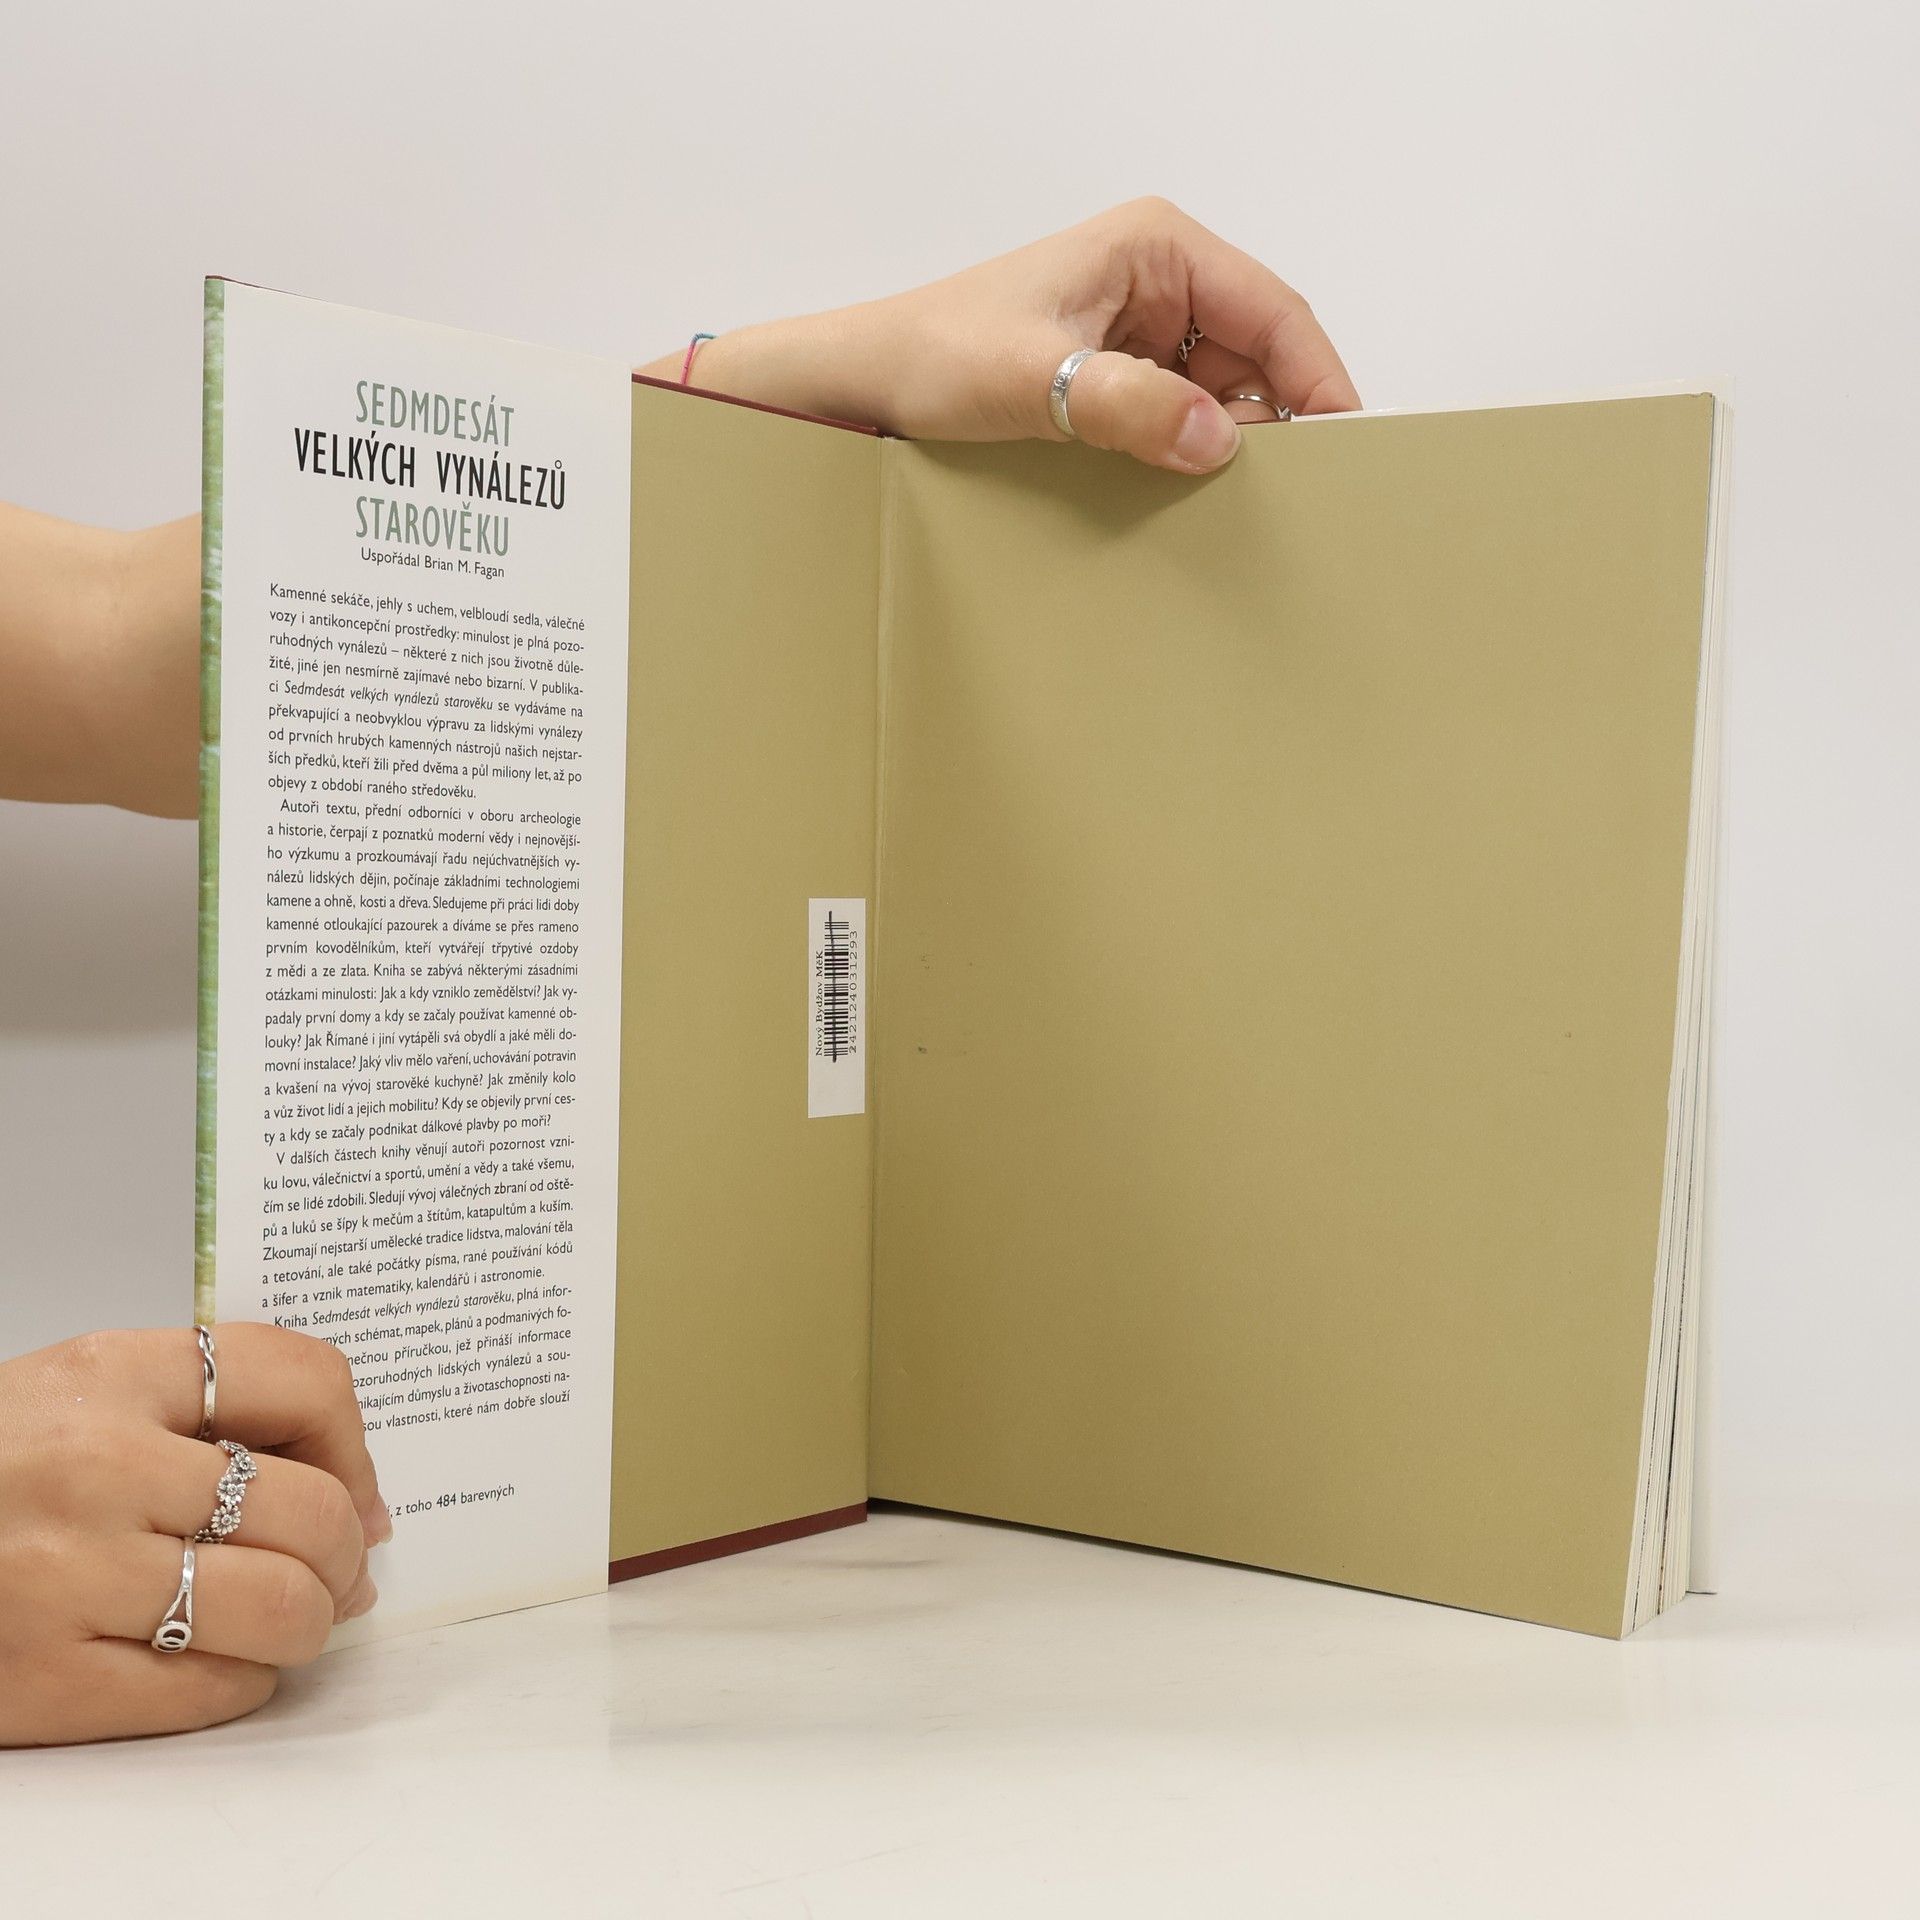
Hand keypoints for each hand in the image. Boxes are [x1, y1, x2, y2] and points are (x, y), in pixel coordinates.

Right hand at [0, 1324, 389, 1746]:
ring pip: (282, 1608)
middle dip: (345, 1552)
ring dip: (310, 1621)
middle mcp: (95, 1469)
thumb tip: (361, 1503)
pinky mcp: (42, 1682)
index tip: (359, 1487)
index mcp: (111, 1374)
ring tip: (289, 1615)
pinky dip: (245, 1679)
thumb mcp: (85, 1393)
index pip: (302, 1381)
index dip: (356, 1447)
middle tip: (336, 1568)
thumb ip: (208, 1416)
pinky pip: (213, 1689)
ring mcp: (66, 1579)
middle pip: (311, 1512)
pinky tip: (221, 1658)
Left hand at [654, 197, 1360, 473]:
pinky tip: (1179, 495)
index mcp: (1155, 248)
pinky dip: (1186, 455)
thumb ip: (1130, 405)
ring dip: (1224, 447)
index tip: (1342, 446)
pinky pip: (1178, 416)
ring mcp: (1137, 329)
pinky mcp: (1114, 375)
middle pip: (1257, 358)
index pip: (1273, 312)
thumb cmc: (932, 355)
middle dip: (1272, 424)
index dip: (1318, 381)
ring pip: (1222, 395)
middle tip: (1285, 498)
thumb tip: (1222, 438)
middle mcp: (1157, 279)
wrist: (861, 383)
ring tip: (1223, 504)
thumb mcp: (1035, 380)